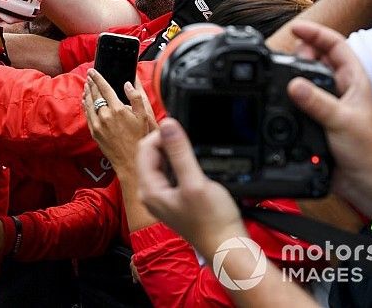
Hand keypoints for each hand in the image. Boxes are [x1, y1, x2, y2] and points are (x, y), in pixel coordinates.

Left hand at [82, 69, 156, 174]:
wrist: (130, 160)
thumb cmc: (140, 138)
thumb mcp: (144, 116)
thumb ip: (136, 98)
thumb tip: (127, 84)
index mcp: (117, 109)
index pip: (105, 88)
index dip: (98, 78)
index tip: (93, 71)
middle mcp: (105, 115)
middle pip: (95, 94)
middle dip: (91, 83)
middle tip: (89, 75)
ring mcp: (98, 124)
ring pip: (88, 104)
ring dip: (87, 93)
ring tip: (87, 85)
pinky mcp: (94, 132)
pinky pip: (87, 115)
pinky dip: (85, 105)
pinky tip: (85, 100)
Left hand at [137, 119, 246, 258]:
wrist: (226, 246)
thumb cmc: (213, 221)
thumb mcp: (195, 181)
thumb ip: (180, 152)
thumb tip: (167, 124)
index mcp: (149, 189)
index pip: (144, 149)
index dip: (161, 135)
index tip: (179, 130)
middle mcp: (150, 193)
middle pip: (150, 154)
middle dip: (166, 142)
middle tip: (186, 138)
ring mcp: (161, 196)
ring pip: (160, 162)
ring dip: (173, 151)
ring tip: (190, 148)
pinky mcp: (173, 198)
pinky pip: (169, 171)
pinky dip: (178, 162)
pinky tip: (191, 162)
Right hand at [286, 21, 371, 197]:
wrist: (366, 182)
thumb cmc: (367, 151)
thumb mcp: (341, 121)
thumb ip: (317, 102)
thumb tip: (294, 85)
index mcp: (354, 80)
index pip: (335, 45)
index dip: (315, 33)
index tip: (295, 29)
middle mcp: (340, 88)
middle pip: (317, 57)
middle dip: (299, 53)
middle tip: (284, 58)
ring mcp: (327, 102)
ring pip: (305, 78)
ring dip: (292, 74)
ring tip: (279, 76)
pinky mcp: (315, 118)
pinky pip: (298, 99)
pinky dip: (287, 94)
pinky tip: (278, 97)